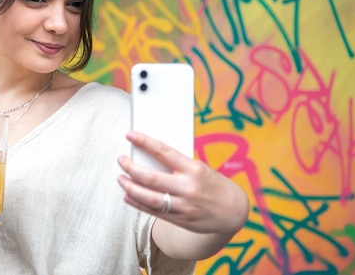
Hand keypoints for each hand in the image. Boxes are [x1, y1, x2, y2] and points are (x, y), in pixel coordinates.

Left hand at [117, 131, 247, 234]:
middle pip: (150, 177)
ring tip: (120, 179)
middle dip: (131, 168)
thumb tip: (149, 158)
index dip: (144, 141)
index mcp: (193, 169)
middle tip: (121, 160)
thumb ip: (177, 165)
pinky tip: (127, 196)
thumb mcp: (200, 168)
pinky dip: (137, 203)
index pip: (163, 151)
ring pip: (148, 197)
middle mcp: (187, 187)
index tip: (130, 135)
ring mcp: (183, 205)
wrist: (234, 211)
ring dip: (130, 187)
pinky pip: (153, 211)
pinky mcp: (180, 219)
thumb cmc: (214, 184)